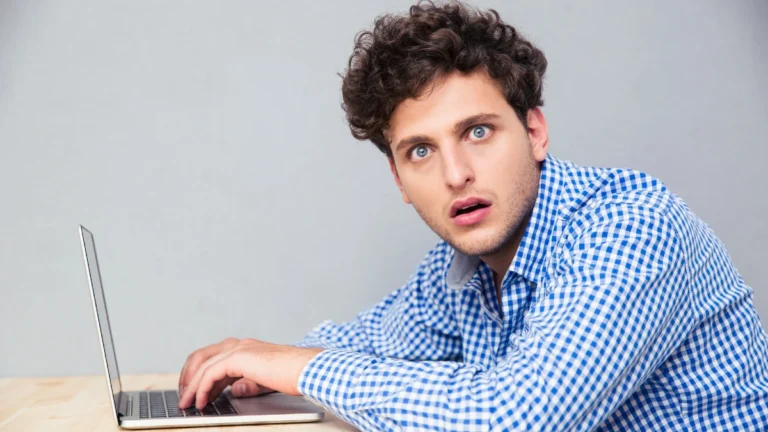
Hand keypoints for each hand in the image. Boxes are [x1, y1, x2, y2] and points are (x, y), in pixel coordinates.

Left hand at [177, 337, 323, 409]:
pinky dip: (202, 388)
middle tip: (184, 396)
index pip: (212, 357)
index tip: (193, 393)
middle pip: (201, 356)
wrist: (306, 369)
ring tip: (187, 402)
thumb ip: (248, 384)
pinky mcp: (239, 358)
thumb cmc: (293, 374)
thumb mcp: (264, 381)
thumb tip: (236, 390)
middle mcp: (239, 344)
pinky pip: (210, 373)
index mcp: (246, 348)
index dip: (198, 375)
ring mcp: (239, 348)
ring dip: (191, 384)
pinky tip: (201, 401)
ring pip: (202, 364)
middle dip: (187, 376)